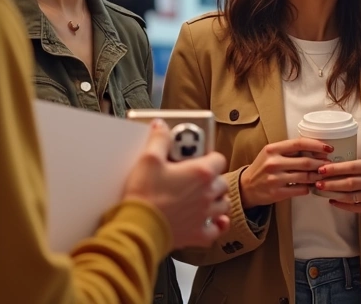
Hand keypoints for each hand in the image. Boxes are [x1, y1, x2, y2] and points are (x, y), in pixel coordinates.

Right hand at [122, 120, 231, 249]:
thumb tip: (161, 126)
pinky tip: (212, 222)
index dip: (210, 157)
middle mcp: (208, 194)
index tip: (200, 158)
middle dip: (212, 179)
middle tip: (196, 178)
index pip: (218, 159)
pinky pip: (216, 229)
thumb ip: (159, 139)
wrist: (138, 227)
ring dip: (216, 201)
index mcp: (201, 173)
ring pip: (223, 205)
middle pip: (222, 183)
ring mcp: (205, 215)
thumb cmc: (144, 194)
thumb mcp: (148, 159)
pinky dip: (216, 225)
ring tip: (203, 198)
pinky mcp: (198, 234)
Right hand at [239, 138, 331, 208]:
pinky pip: (300, 190)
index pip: (299, 143)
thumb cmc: (262, 168)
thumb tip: (315, 151)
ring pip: (305, 177)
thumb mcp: (271, 154)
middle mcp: (273, 163)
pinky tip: (310, 186)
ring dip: (317, 176)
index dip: (317, 145)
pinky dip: (308, 188)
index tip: (328, 148)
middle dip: (321, 163)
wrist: (246, 187)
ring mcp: (275, 179)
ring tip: (322, 175)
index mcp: (272, 149)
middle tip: (328, 164)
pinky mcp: (277, 193)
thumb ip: (289, 151)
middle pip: (305, 161)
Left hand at [315, 159, 360, 213]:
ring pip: (350, 196)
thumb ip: (349, 167)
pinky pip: (354, 207)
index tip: (321, 170)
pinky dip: (341, 204)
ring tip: (322, 191)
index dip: (335, 169)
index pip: (351, 167)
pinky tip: (332, 201)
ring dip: (334, 194)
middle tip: (317, 183)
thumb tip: (326, 169)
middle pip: (350, 183)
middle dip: (331, 183)